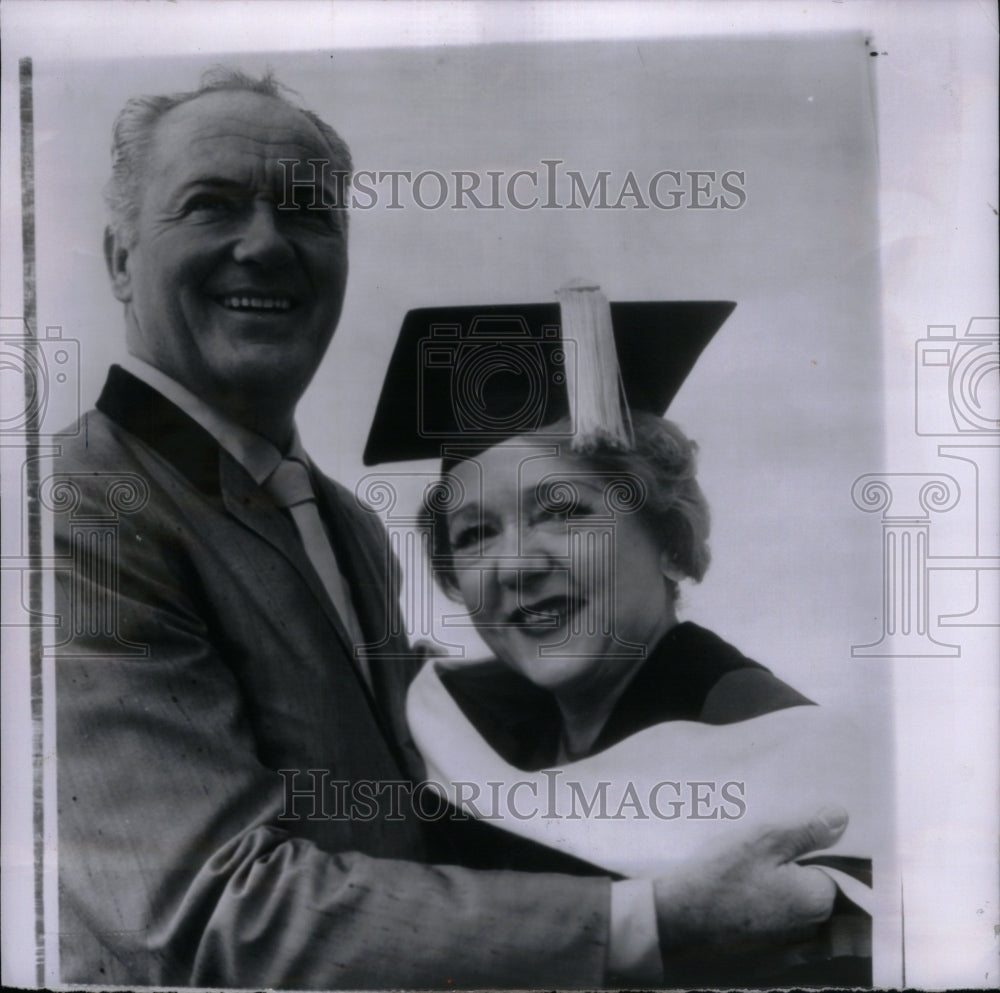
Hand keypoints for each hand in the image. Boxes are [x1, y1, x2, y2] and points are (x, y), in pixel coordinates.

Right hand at [653, 805, 847, 953]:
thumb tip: (842, 818)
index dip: (804, 851)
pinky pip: (775, 935)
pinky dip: (762, 919)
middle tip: (755, 858)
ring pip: (792, 914)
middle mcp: (811, 932)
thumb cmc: (721, 876)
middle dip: (792, 874)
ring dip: (776, 896)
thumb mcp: (764, 840)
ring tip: (743, 878)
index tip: (775, 844)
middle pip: (811, 893)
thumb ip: (807, 830)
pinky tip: (737, 904)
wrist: (675, 920)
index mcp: (818, 900)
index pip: (829, 869)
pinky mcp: (765, 962)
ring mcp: (788, 953)